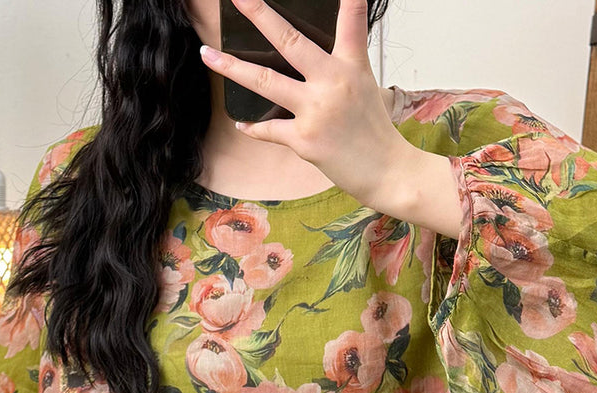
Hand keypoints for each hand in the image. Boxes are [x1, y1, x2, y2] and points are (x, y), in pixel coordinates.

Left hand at [200, 0, 414, 213]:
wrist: (388, 171)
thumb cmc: (375, 132)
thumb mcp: (366, 88)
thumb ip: (339, 69)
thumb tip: (309, 62)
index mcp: (352, 66)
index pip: (350, 22)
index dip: (347, 0)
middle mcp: (333, 83)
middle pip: (290, 41)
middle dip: (260, 14)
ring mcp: (316, 111)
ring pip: (265, 81)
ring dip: (232, 68)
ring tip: (209, 56)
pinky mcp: (305, 140)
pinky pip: (269, 129)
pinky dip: (254, 128)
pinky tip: (242, 125)